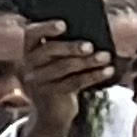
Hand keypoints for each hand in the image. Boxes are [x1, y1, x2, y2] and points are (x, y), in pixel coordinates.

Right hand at [19, 19, 113, 136]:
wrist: (52, 111)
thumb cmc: (59, 76)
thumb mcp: (56, 60)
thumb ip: (64, 45)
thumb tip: (91, 30)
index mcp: (29, 49)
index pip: (31, 33)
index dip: (46, 27)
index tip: (64, 25)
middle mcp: (29, 64)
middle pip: (49, 51)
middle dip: (71, 47)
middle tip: (90, 46)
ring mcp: (38, 81)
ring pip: (64, 67)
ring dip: (88, 61)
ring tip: (105, 57)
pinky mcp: (50, 95)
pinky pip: (74, 82)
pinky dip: (93, 75)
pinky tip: (107, 71)